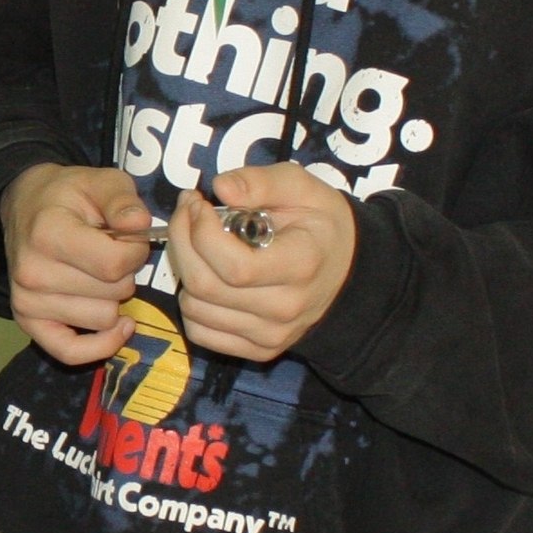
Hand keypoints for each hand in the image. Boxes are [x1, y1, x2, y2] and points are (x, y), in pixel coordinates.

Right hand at [2, 163, 152, 363]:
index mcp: (48, 234)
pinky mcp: (27, 322)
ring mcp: (26, 301)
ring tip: (98, 275)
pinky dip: (100, 345)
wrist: (25, 206)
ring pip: (104, 320)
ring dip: (113, 300)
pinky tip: (118, 326)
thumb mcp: (100, 181)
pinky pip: (71, 352)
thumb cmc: (68, 195)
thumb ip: (123, 199)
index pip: (115, 265)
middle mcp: (32, 273)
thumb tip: (140, 225)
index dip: (135, 252)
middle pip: (113, 294)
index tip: (128, 238)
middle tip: (109, 254)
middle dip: (124, 274)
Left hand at [170, 163, 354, 362]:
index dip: (200, 231)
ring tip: (197, 243)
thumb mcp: (302, 188)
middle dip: (182, 242)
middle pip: (205, 286)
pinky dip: (192, 303)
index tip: (197, 203)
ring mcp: (272, 334)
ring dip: (184, 270)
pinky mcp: (258, 349)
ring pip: (195, 309)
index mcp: (301, 266)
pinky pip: (201, 332)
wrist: (350, 273)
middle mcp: (286, 309)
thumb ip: (261, 182)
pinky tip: (207, 275)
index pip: (233, 265)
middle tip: (186, 214)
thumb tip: (220, 188)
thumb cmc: (321, 225)